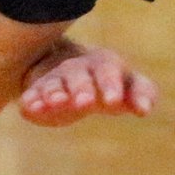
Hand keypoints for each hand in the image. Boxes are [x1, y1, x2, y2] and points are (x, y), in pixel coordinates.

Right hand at [19, 46, 155, 126]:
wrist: (72, 72)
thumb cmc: (108, 82)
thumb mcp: (128, 85)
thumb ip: (143, 95)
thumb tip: (144, 109)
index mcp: (104, 65)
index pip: (108, 70)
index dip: (111, 85)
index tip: (114, 102)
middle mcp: (78, 69)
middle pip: (78, 75)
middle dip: (82, 88)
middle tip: (86, 103)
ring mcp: (56, 79)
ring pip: (54, 83)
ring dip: (55, 92)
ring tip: (56, 101)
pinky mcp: (38, 91)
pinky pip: (32, 94)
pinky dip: (32, 100)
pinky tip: (30, 108)